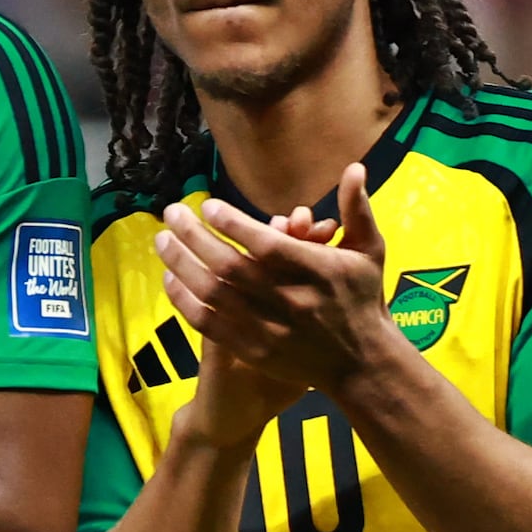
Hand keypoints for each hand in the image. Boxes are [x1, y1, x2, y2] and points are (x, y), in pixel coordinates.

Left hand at [164, 171, 399, 404]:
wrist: (361, 364)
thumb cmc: (364, 300)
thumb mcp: (369, 252)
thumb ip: (357, 210)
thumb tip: (354, 167)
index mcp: (317, 272)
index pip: (267, 245)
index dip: (234, 224)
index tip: (208, 206)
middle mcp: (290, 301)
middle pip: (230, 267)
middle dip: (195, 237)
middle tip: (171, 213)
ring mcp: (268, 329)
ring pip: (213, 295)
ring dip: (182, 264)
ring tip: (162, 240)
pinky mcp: (253, 350)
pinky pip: (209, 324)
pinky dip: (185, 301)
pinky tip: (170, 278)